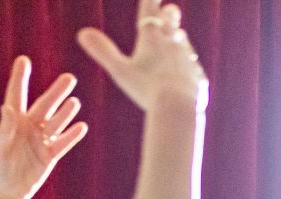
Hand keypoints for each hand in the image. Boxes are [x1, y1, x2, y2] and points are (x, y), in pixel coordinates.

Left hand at [0, 56, 88, 198]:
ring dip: (66, 112)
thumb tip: (9, 108)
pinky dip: (72, 135)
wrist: (5, 196)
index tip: (24, 60)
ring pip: (56, 123)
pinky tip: (81, 126)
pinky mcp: (49, 156)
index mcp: (13, 123)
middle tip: (69, 78)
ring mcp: (40, 141)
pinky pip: (63, 143)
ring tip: (74, 102)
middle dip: (56, 92)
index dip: (20, 78)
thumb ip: (6, 128)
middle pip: (45, 106)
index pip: (17, 95)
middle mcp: (28, 128)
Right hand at [77, 0, 207, 113]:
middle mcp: (173, 44)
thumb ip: (102, 51)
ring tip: (178, 36)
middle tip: (170, 9)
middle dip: (169, 14)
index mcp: (152, 39)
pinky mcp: (199, 78)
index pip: (149, 12)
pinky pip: (194, 68)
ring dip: (179, 38)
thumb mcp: (119, 71)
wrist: (178, 106)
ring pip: (184, 43)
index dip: (150, 2)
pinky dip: (189, 66)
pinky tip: (189, 69)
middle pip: (171, 22)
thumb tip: (82, 33)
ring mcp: (188, 60)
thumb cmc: (146, 88)